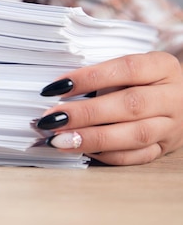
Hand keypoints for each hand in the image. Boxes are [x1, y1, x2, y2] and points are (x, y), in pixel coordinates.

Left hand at [36, 51, 182, 164]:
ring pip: (135, 135)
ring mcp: (171, 125)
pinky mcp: (165, 149)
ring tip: (60, 140)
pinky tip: (81, 150)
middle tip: (53, 118)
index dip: (90, 77)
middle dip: (86, 113)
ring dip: (93, 138)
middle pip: (130, 105)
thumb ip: (101, 75)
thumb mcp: (131, 68)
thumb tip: (58, 89)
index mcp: (162, 67)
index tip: (57, 86)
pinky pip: (136, 156)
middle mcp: (171, 97)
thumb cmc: (145, 81)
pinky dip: (106, 155)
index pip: (126, 68)